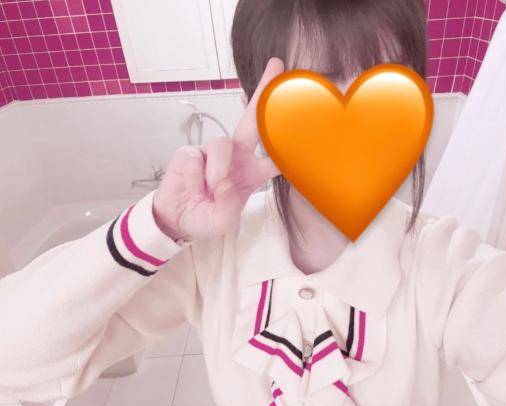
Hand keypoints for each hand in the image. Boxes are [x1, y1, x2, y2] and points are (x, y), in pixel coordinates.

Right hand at [152, 57, 284, 240]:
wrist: (177, 220)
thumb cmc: (206, 218)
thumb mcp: (224, 221)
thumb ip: (229, 206)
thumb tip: (224, 182)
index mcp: (252, 172)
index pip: (276, 154)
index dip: (292, 139)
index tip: (309, 119)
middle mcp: (237, 155)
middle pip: (253, 119)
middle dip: (263, 91)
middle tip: (277, 64)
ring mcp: (213, 151)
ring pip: (223, 145)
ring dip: (218, 172)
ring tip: (209, 192)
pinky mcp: (190, 151)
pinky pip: (198, 157)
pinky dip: (196, 176)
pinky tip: (192, 186)